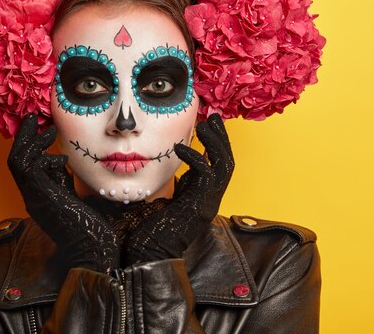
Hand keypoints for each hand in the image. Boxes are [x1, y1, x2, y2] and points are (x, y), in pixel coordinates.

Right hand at [7, 115, 118, 272]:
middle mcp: (31, 197)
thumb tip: (58, 159)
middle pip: (15, 160)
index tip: (39, 128)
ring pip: (16, 162)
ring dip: (30, 142)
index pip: (24, 166)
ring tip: (49, 129)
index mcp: (38, 197)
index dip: (28, 145)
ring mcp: (33, 199)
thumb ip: (61, 179)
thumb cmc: (89, 226)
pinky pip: (29, 170)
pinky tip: (61, 159)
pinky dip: (43, 159)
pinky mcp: (41, 198)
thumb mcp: (71, 195)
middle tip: (33, 119)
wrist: (92, 249)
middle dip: (23, 137)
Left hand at [124, 113, 234, 264]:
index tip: (208, 124)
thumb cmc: (148, 229)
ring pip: (224, 166)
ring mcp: (207, 204)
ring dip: (216, 143)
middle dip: (222, 139)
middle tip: (214, 118)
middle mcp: (208, 199)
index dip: (215, 144)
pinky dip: (196, 158)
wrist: (146, 256)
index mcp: (201, 197)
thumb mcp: (163, 197)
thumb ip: (170, 182)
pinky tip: (180, 147)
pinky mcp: (200, 207)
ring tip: (204, 124)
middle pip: (227, 162)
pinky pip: (207, 175)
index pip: (216, 165)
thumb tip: (163, 162)